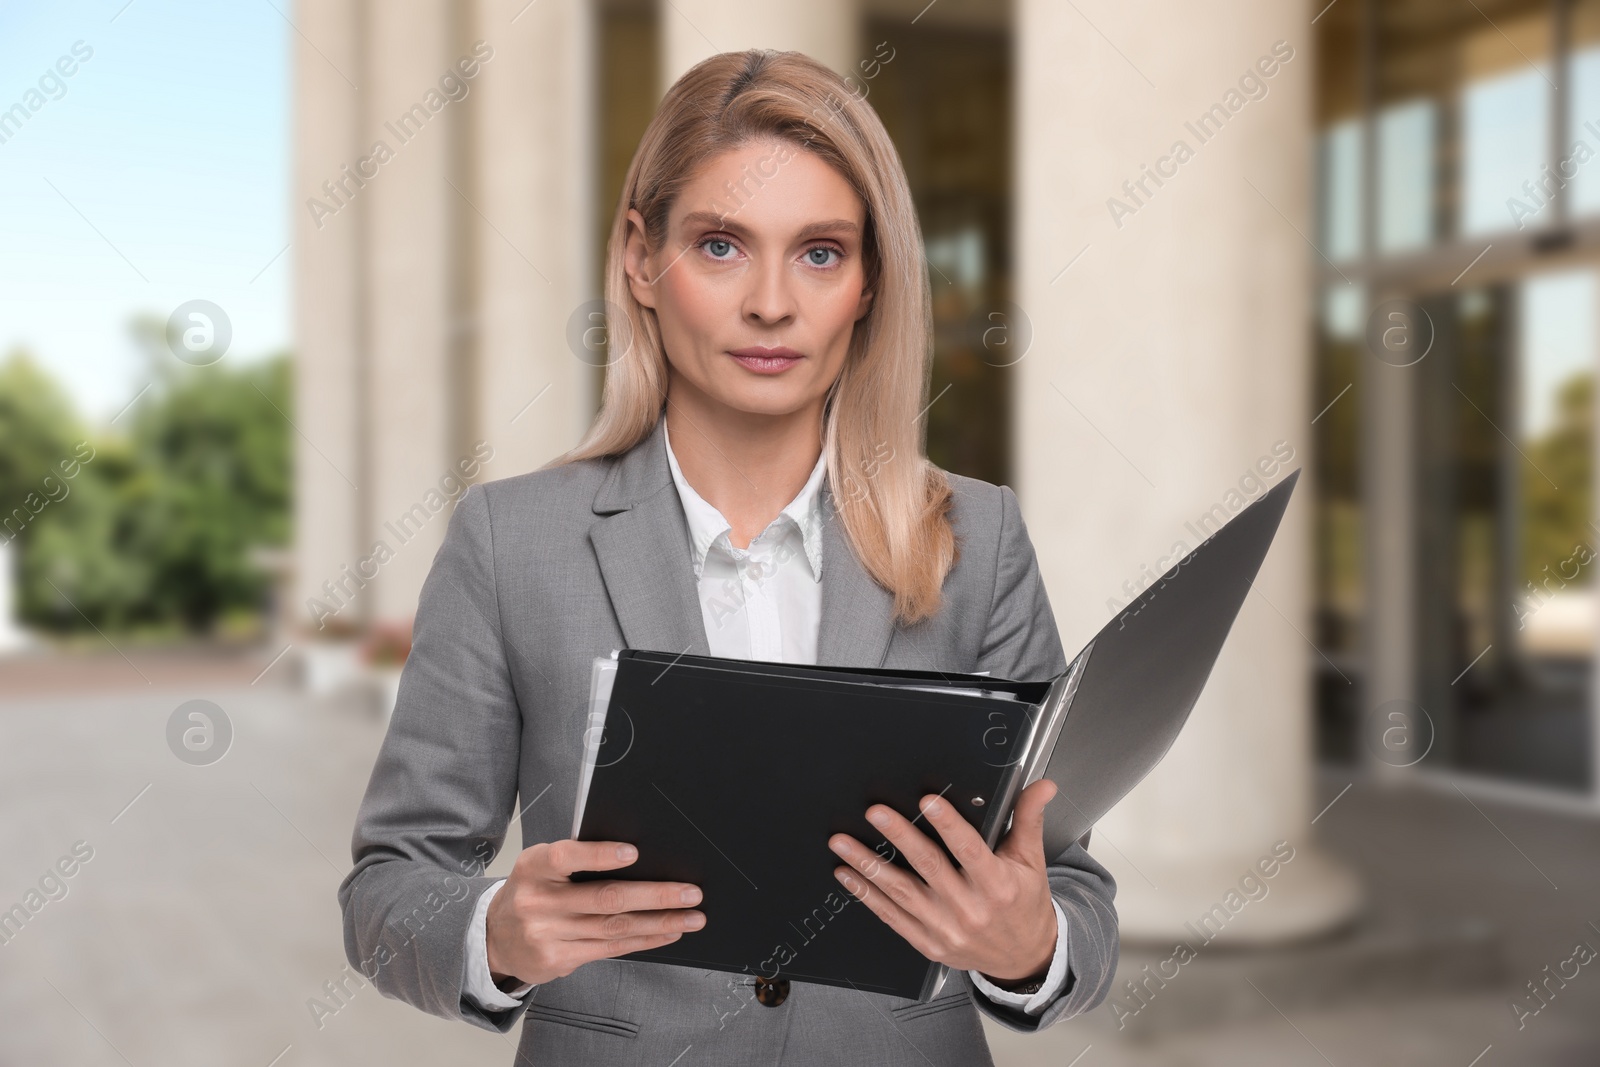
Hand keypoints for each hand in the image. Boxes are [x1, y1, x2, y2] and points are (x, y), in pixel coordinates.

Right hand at [486, 839, 705, 986]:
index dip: (599, 855)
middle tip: (691, 892)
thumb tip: (638, 857)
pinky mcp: (557, 961)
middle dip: (654, 895)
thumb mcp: (541, 867)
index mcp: (533, 868)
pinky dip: (644, 940)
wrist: (496, 937)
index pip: (565, 857)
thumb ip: (577, 860)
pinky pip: (610, 949)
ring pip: (614, 927)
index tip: (634, 853)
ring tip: (692, 916)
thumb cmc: (532, 890)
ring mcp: (546, 935)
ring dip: (659, 922)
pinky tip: (667, 932)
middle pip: (605, 898)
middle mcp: (537, 902)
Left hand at [827, 779, 1058, 982]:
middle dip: (899, 836)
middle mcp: (970, 909)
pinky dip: (866, 895)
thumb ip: (1029, 819)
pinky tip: (848, 875)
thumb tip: (1041, 785)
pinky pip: (891, 917)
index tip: (927, 801)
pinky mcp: (927, 944)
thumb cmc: (1025, 904)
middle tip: (875, 812)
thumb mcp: (1031, 861)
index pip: (970, 850)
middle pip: (929, 867)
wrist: (1024, 959)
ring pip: (901, 892)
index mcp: (998, 885)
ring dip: (868, 865)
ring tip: (843, 842)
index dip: (948, 825)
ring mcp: (945, 929)